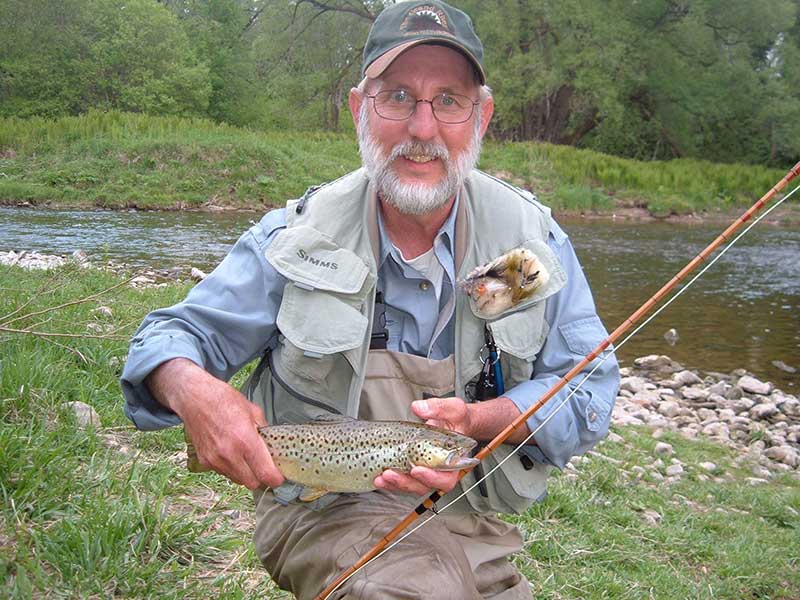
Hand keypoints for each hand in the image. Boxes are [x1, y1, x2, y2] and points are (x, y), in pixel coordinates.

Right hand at [147, 358, 284, 489]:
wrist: (194, 398)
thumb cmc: (224, 400)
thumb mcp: (253, 410)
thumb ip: (265, 431)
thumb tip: (273, 446)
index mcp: (245, 440)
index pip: (265, 474)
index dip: (275, 478)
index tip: (279, 476)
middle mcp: (229, 454)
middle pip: (252, 483)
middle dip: (261, 478)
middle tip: (265, 467)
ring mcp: (215, 460)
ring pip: (238, 480)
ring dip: (246, 473)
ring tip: (246, 456)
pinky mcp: (205, 461)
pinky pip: (224, 472)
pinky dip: (231, 467)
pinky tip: (231, 452)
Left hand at [374, 397, 471, 495]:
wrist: (454, 423)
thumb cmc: (457, 420)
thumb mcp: (453, 409)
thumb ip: (438, 408)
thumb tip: (419, 408)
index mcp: (454, 463)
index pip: (445, 479)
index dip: (431, 478)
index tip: (416, 469)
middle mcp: (439, 472)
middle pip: (424, 486)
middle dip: (405, 482)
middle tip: (390, 473)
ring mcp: (425, 472)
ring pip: (411, 486)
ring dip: (395, 484)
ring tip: (381, 477)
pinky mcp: (413, 469)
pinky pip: (402, 479)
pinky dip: (390, 481)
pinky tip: (378, 477)